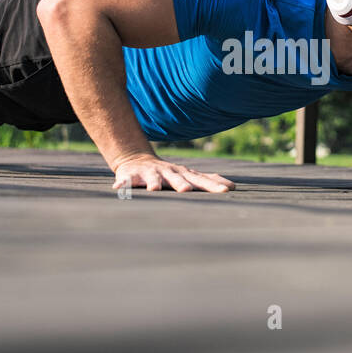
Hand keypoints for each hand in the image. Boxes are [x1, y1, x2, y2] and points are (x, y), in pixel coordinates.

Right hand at [112, 153, 234, 192]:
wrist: (137, 160)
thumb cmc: (169, 173)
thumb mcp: (189, 175)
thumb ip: (209, 181)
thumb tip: (233, 186)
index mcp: (183, 174)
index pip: (202, 181)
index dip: (213, 186)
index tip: (227, 191)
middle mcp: (168, 173)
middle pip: (177, 178)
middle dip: (182, 184)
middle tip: (187, 191)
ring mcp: (150, 173)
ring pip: (152, 178)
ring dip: (153, 182)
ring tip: (153, 188)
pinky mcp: (131, 176)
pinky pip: (126, 181)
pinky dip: (123, 184)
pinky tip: (118, 188)